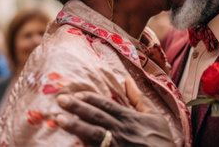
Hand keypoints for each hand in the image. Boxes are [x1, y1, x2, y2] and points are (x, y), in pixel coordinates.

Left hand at [56, 78, 174, 146]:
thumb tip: (126, 79)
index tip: (76, 93)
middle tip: (61, 100)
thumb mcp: (154, 116)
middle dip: (77, 108)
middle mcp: (122, 131)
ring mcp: (117, 146)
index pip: (107, 105)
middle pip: (96, 117)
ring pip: (93, 135)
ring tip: (58, 119)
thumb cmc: (160, 139)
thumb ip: (139, 98)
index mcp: (130, 118)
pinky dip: (84, 146)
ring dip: (75, 126)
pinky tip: (71, 143)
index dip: (91, 99)